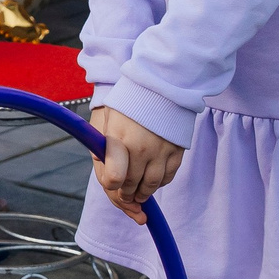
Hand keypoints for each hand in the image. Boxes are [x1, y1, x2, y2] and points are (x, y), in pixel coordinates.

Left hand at [91, 106, 184, 224]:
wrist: (159, 84)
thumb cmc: (127, 102)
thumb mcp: (106, 119)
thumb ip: (102, 147)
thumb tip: (101, 167)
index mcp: (118, 139)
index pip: (113, 177)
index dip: (112, 185)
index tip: (113, 184)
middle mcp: (140, 148)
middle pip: (132, 184)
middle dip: (126, 193)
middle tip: (125, 194)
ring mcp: (160, 150)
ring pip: (151, 185)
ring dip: (143, 193)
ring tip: (138, 193)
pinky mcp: (176, 151)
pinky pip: (168, 176)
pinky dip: (160, 183)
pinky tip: (153, 180)